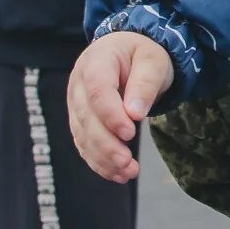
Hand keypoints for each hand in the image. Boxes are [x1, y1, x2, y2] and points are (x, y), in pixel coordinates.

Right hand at [68, 31, 171, 182]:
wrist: (129, 54)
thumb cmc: (143, 54)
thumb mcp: (153, 61)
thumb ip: (144, 84)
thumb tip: (134, 114)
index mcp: (95, 61)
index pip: (97, 90)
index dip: (110, 114)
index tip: (130, 132)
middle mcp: (78, 83)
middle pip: (86, 118)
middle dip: (106, 144)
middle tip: (128, 163)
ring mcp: (76, 103)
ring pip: (82, 135)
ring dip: (103, 158)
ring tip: (129, 173)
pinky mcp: (80, 120)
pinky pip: (84, 144)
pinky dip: (99, 162)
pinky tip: (117, 174)